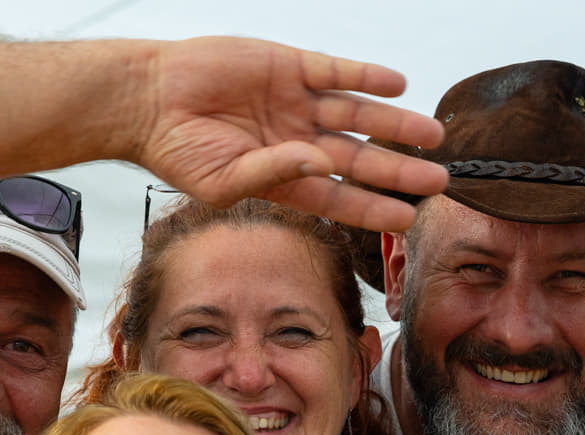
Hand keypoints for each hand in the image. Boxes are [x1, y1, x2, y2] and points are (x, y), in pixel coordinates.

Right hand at [141, 37, 447, 230]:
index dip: (373, 207)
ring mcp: (295, 102)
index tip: (407, 219)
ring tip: (432, 135)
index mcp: (282, 176)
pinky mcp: (288, 65)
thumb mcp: (223, 181)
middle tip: (437, 180)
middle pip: (359, 157)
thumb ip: (274, 174)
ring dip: (395, 123)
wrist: (147, 101)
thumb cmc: (176, 151)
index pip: (340, 197)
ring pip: (357, 113)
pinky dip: (366, 76)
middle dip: (398, 169)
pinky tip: (397, 84)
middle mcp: (296, 140)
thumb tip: (321, 164)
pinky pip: (336, 71)